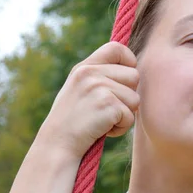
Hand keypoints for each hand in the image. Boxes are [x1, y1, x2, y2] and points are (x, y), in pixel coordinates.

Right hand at [36, 42, 139, 159]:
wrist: (57, 144)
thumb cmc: (73, 121)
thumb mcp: (81, 89)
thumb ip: (100, 76)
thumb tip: (132, 69)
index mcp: (85, 67)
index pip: (116, 47)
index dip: (129, 61)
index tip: (125, 80)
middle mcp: (90, 73)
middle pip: (134, 76)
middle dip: (128, 96)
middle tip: (109, 109)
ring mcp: (99, 88)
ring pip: (135, 99)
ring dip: (124, 115)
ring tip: (103, 121)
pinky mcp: (107, 105)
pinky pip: (130, 116)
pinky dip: (121, 128)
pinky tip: (103, 130)